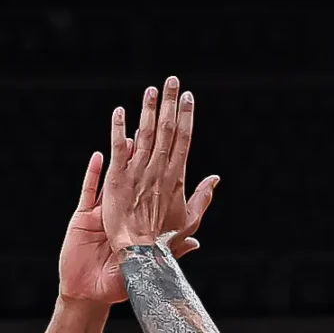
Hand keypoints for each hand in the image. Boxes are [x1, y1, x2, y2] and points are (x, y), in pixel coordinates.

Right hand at [58, 148, 216, 304]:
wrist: (92, 294)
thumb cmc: (120, 282)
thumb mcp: (149, 266)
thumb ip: (174, 250)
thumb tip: (196, 242)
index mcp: (139, 220)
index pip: (156, 186)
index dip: (165, 164)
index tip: (176, 143)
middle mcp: (123, 211)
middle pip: (137, 174)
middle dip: (145, 151)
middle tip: (154, 127)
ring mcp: (103, 212)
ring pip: (115, 177)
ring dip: (122, 157)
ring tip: (131, 135)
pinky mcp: (84, 218)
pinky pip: (89, 191)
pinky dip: (94, 174)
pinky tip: (100, 156)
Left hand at [101, 78, 216, 254]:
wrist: (140, 252)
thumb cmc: (164, 240)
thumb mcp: (190, 220)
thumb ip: (203, 197)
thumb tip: (215, 178)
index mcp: (176, 178)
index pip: (184, 140)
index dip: (187, 116)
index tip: (188, 97)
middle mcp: (158, 170)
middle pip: (167, 130)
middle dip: (170, 103)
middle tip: (172, 80)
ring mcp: (137, 172)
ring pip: (145, 133)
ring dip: (148, 109)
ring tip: (151, 88)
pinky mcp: (117, 177)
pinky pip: (118, 147)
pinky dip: (119, 128)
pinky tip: (120, 110)